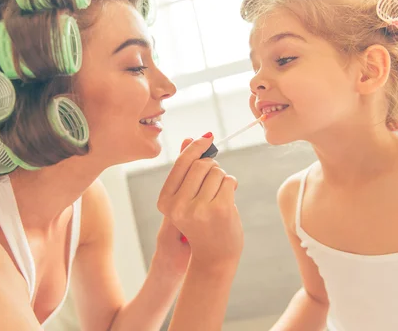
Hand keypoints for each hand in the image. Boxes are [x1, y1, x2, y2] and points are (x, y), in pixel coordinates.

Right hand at [157, 133, 243, 268]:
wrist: (214, 258)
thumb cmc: (200, 224)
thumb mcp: (185, 199)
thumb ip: (185, 171)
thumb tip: (189, 139)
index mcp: (165, 202)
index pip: (181, 165)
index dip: (195, 148)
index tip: (207, 138)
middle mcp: (179, 206)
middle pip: (200, 165)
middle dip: (211, 166)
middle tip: (214, 178)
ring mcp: (199, 209)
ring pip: (216, 172)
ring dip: (222, 178)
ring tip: (219, 195)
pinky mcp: (220, 210)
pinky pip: (229, 181)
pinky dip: (231, 185)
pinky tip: (228, 200)